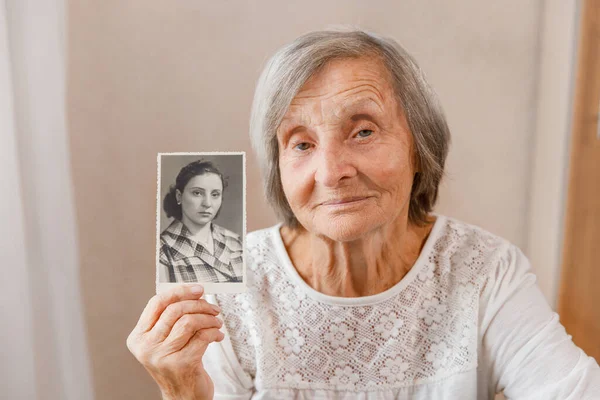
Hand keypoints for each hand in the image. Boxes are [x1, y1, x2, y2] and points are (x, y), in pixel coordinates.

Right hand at [126, 285, 223, 399]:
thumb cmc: (177, 363)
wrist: (183, 396)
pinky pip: (202, 336)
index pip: (156, 303)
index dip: (179, 291)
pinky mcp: (182, 364)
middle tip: (213, 308)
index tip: (198, 289)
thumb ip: (171, 318)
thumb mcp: (165, 341)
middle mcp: (147, 347)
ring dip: (208, 318)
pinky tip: (217, 335)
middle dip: (199, 305)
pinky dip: (214, 332)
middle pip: (175, 310)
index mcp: (138, 337)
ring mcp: (162, 356)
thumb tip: (193, 292)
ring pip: (189, 321)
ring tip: (216, 322)